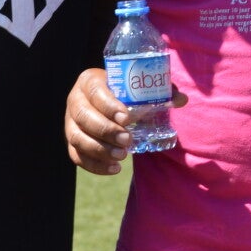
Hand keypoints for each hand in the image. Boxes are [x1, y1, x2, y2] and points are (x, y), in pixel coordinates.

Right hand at [64, 66, 186, 172]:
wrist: (108, 101)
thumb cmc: (126, 92)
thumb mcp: (139, 87)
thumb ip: (159, 91)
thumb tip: (181, 99)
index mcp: (89, 81)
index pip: (95, 91)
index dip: (109, 105)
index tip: (127, 118)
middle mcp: (75, 100)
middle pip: (83, 116)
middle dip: (106, 130)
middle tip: (128, 140)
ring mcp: (69, 122)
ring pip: (77, 138)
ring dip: (100, 149)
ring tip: (122, 156)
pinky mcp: (72, 141)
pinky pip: (77, 156)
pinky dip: (94, 165)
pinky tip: (115, 169)